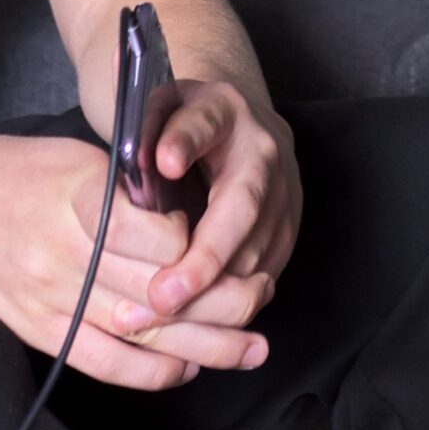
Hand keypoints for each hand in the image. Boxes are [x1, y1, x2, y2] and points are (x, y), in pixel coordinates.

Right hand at [0, 126, 278, 389]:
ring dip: (202, 343)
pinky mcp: (38, 328)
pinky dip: (149, 370)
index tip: (226, 238)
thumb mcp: (71, 155)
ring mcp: (50, 298)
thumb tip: (183, 220)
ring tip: (251, 346)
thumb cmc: (4, 169)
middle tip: (263, 296)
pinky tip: (187, 367)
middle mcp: (64, 254)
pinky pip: (101, 361)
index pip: (152, 233)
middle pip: (157, 289)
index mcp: (76, 195)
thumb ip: (126, 188)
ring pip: (140, 333)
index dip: (196, 243)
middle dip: (221, 300)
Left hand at [129, 78, 301, 339]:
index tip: (164, 162)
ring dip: (208, 294)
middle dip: (205, 257)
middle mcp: (264, 152)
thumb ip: (144, 126)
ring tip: (156, 318)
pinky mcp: (288, 232)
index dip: (186, 140)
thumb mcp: (161, 108)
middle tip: (162, 295)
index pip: (205, 122)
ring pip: (254, 253)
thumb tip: (140, 161)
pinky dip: (226, 306)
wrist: (243, 126)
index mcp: (226, 111)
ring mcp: (284, 194)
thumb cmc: (187, 124)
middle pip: (243, 206)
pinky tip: (187, 321)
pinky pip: (262, 278)